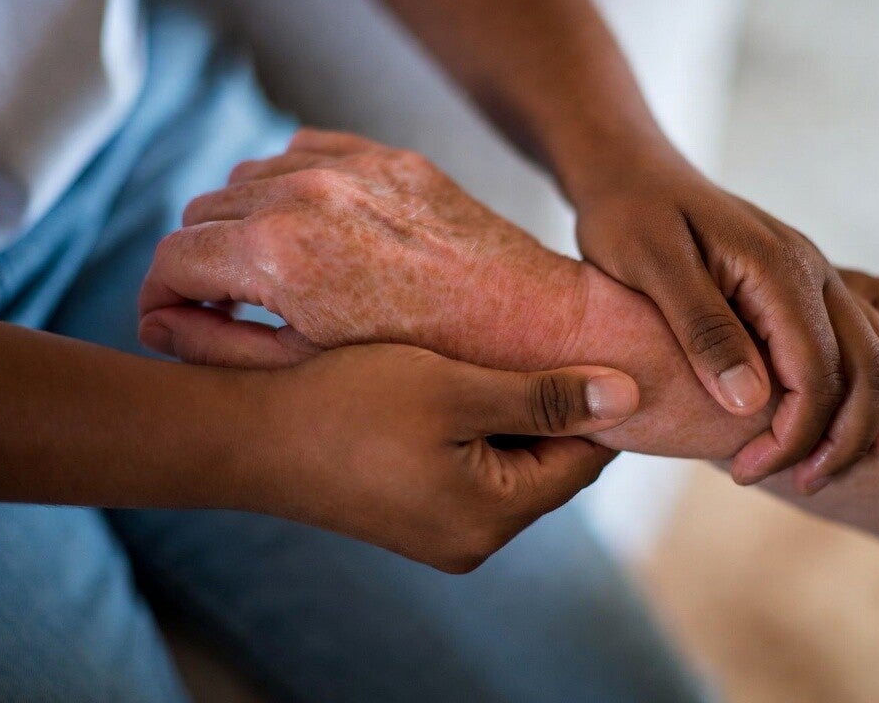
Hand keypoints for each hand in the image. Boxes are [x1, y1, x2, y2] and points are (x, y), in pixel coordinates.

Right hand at [139, 129, 586, 371]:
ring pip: (251, 177)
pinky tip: (308, 231)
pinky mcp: (391, 158)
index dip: (158, 296)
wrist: (533, 326)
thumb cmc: (427, 365)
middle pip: (203, 211)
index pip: (173, 258)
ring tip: (264, 274)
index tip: (167, 321)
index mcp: (279, 252)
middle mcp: (306, 192)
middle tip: (215, 305)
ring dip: (241, 222)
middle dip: (198, 261)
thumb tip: (157, 326)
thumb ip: (219, 344)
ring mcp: (352, 166)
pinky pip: (307, 151)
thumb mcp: (311, 368)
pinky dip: (290, 187)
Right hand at [236, 343, 634, 572]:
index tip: (588, 344)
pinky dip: (472, 426)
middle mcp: (472, 538)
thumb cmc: (349, 403)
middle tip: (537, 339)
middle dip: (548, 405)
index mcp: (492, 516)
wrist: (246, 433)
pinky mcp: (410, 514)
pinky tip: (455, 381)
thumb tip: (632, 397)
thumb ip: (547, 397)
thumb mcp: (457, 390)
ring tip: (491, 353)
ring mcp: (438, 531)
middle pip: (547, 463)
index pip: (583, 458)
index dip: (594, 400)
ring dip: (508, 411)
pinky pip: (468, 467)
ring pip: (507, 461)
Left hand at [569, 150, 878, 485]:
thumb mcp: (649, 268)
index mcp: (776, 269)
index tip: (746, 469)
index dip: (793, 435)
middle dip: (840, 440)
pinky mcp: (809, 275)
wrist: (631, 170)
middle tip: (798, 483)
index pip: (815, 373)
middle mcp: (812, 268)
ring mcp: (818, 269)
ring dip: (872, 414)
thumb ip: (703, 329)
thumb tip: (752, 403)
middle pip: (864, 369)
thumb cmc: (628, 215)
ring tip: (835, 464)